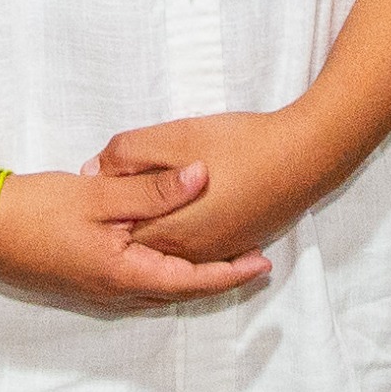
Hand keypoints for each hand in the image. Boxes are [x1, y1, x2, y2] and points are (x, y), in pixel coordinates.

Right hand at [0, 164, 271, 305]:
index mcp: (125, 273)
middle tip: (253, 259)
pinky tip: (169, 252)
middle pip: (180, 290)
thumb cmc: (38, 210)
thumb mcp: (98, 194)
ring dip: (192, 275)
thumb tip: (202, 177)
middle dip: (218, 276)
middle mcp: (118, 291)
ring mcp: (100, 289)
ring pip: (160, 288)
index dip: (230, 273)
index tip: (263, 263)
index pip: (192, 281)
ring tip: (222, 255)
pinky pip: (140, 282)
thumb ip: (152, 189)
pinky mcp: (87, 280)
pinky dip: (165, 270)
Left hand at [97, 111, 321, 264]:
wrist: (303, 157)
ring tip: (135, 205)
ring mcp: (215, 253)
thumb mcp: (174, 137)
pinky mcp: (235, 246)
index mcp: (168, 231)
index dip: (99, 213)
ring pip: (168, 253)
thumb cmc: (238, 144)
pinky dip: (177, 239)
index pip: (117, 234)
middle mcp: (189, 254)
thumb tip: (92, 171)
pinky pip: (195, 253)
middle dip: (120, 226)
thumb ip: (127, 155)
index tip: (87, 193)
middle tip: (103, 198)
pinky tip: (174, 215)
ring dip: (149, 233)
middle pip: (140, 247)